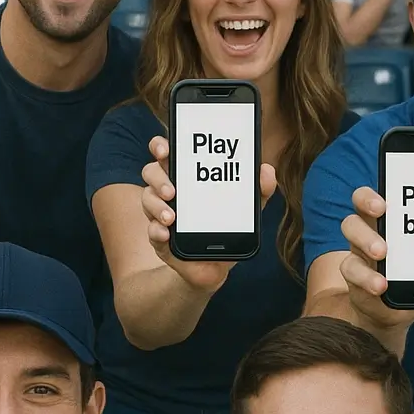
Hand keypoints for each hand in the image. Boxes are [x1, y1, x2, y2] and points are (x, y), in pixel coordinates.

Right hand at [141, 135, 276, 292]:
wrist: (216, 266)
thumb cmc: (226, 227)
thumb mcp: (246, 209)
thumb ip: (257, 190)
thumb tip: (266, 170)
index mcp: (187, 176)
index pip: (167, 153)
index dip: (160, 146)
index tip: (165, 150)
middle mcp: (169, 190)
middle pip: (151, 172)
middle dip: (158, 178)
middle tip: (172, 190)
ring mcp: (161, 213)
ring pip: (147, 199)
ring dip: (157, 206)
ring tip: (172, 218)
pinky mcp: (159, 237)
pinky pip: (150, 230)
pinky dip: (156, 231)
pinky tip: (166, 234)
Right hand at [338, 186, 413, 336]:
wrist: (394, 313)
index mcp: (387, 223)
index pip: (373, 198)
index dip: (373, 192)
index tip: (386, 197)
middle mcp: (368, 233)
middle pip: (357, 208)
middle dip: (366, 205)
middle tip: (381, 210)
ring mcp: (358, 254)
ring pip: (350, 234)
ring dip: (366, 240)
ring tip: (382, 253)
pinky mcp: (354, 277)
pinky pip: (351, 270)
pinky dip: (367, 277)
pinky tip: (381, 285)